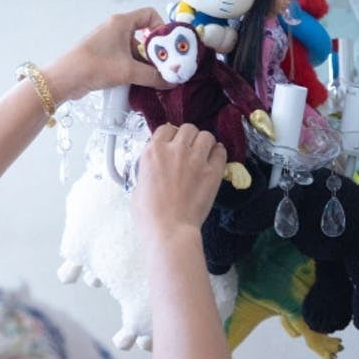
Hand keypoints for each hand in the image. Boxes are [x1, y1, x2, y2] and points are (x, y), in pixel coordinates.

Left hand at [44, 8, 169, 101]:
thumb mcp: (129, 71)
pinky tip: (138, 82)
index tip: (166, 46)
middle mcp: (115, 28)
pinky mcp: (103, 56)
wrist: (65, 79)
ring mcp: (108, 42)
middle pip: (144, 35)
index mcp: (122, 22)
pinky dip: (133, 68)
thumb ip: (154, 76)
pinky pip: (125, 58)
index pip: (150, 14)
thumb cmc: (96, 66)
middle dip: (155, 51)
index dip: (161, 28)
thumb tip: (172, 81)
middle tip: (164, 67)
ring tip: (152, 79)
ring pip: (134, 49)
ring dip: (144, 63)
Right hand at [132, 123, 225, 245]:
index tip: (173, 143)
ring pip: (206, 136)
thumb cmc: (150, 215)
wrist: (169, 230)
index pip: (166, 128)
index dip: (171, 136)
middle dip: (189, 137)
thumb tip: (154, 170)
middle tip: (189, 149)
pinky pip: (221, 152)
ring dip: (205, 143)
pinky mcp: (212, 172)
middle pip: (188, 128)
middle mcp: (175, 150)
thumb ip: (148, 170)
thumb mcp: (138, 186)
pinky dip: (218, 153)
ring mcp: (196, 160)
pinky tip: (215, 159)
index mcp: (153, 152)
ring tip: (203, 153)